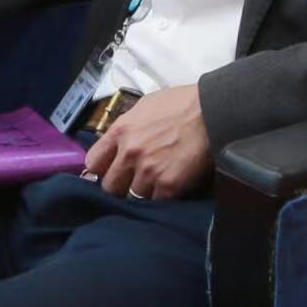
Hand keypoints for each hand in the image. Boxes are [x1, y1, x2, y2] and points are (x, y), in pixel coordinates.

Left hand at [84, 84, 212, 199]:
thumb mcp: (144, 107)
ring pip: (132, 197)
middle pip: (110, 186)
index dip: (101, 169)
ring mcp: (148, 171)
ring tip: (154, 185)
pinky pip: (155, 202)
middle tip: (132, 182)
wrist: (212, 110)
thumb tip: (116, 143)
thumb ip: (126, 127)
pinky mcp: (169, 185)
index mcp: (121, 131)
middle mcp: (129, 153)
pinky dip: (161, 199)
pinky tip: (168, 189)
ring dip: (142, 193)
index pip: (93, 163)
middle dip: (120, 185)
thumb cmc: (180, 103)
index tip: (109, 171)